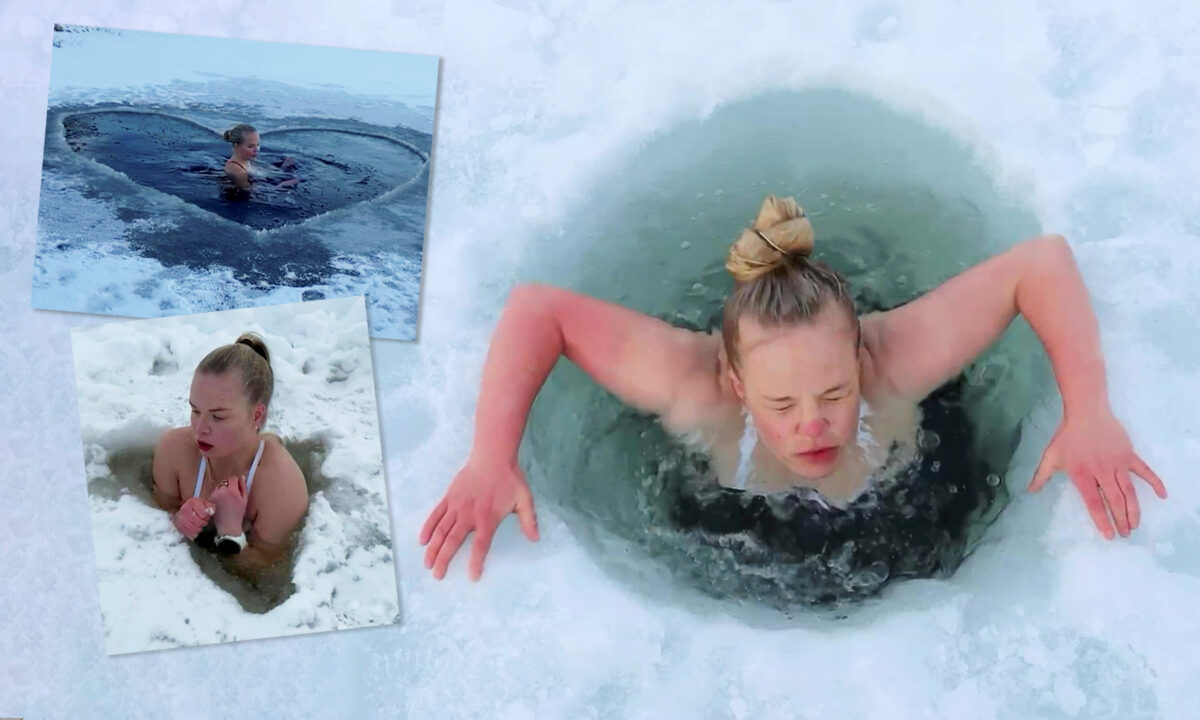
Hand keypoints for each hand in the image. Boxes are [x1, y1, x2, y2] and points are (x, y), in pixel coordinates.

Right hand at [174, 497, 214, 539]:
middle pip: (197, 521)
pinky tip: (194, 533)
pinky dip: (190, 533)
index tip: (206, 517)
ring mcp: (179, 516)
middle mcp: (184, 508)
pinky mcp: (176, 523)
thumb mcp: (207, 504)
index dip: (206, 517)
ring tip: (200, 528)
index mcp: (193, 502)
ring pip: (190, 527)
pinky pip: (184, 531)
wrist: (189, 508)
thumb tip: (210, 512)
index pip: (203, 513)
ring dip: (197, 530)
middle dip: (202, 524)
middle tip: (204, 523)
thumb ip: (211, 508)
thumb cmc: (200, 507)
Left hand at [209, 474, 248, 535]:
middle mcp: (222, 491)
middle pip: (225, 481)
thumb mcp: (244, 500)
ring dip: (223, 489)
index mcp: (232, 491)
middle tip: (232, 493)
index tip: (237, 487)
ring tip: (227, 498)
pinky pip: (215, 492)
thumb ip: (243, 487)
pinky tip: (222, 502)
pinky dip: (218, 494)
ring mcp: (214, 495)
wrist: (228, 525)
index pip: (232, 478)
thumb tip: (241, 477)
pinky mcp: (210, 499)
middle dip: (229, 485)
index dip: (236, 481)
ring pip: (219, 486)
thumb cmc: (238, 513)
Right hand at [419, 456, 538, 580]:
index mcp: (487, 518)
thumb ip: (529, 520)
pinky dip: (428, 528)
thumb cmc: (510, 479)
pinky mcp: (449, 497)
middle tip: (438, 576)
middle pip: (453, 541)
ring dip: (433, 548)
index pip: (480, 545)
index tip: (472, 577)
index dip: (476, 562)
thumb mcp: (524, 499)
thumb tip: (535, 539)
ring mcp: (456, 506)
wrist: (493, 456)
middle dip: (444, 560)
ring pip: (441, 530)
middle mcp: (469, 514)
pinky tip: (423, 541)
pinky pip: (435, 515)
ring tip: (427, 564)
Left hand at [1029, 410, 1166, 537]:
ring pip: (1129, 491)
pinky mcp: (1129, 455)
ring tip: (1135, 525)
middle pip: (1114, 501)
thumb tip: (1030, 491)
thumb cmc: (1067, 436)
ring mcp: (1117, 463)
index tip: (1110, 535)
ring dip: (1134, 510)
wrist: (1086, 412)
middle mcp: (1101, 471)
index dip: (1103, 520)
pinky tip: (1162, 495)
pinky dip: (1155, 482)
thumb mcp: (1050, 456)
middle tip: (1126, 534)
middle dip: (1121, 520)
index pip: (1094, 503)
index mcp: (1082, 474)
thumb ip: (1041, 476)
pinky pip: (1145, 471)